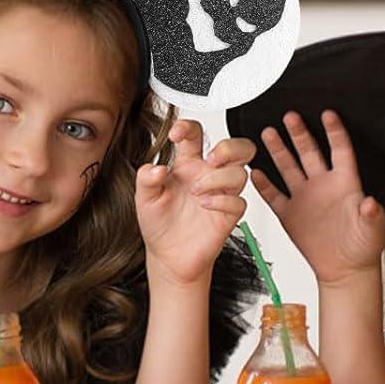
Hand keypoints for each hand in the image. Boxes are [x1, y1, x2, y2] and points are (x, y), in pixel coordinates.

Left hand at [136, 121, 252, 285]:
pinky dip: (222, 201)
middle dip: (229, 147)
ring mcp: (221, 194)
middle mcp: (208, 176)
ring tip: (196, 191)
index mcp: (188, 164)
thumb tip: (156, 167)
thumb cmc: (158, 222)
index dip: (189, 127)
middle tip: (211, 158)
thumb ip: (146, 178)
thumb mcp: (144, 197)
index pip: (196, 134)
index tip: (176, 134)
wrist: (167, 255)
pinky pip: (239, 202)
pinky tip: (204, 205)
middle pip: (238, 147)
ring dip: (218, 178)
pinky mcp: (228, 215)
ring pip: (240, 173)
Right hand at [249, 109, 384, 285]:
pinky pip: (274, 196)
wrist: (345, 270)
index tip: (327, 114)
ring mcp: (305, 198)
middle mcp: (323, 185)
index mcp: (345, 183)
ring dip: (278, 151)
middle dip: (299, 133)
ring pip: (288, 167)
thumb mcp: (372, 229)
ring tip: (267, 133)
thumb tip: (370, 202)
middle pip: (309, 152)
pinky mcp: (290, 214)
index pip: (340, 150)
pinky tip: (255, 172)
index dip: (334, 132)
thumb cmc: (362, 247)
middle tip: (289, 116)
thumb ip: (371, 214)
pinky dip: (263, 185)